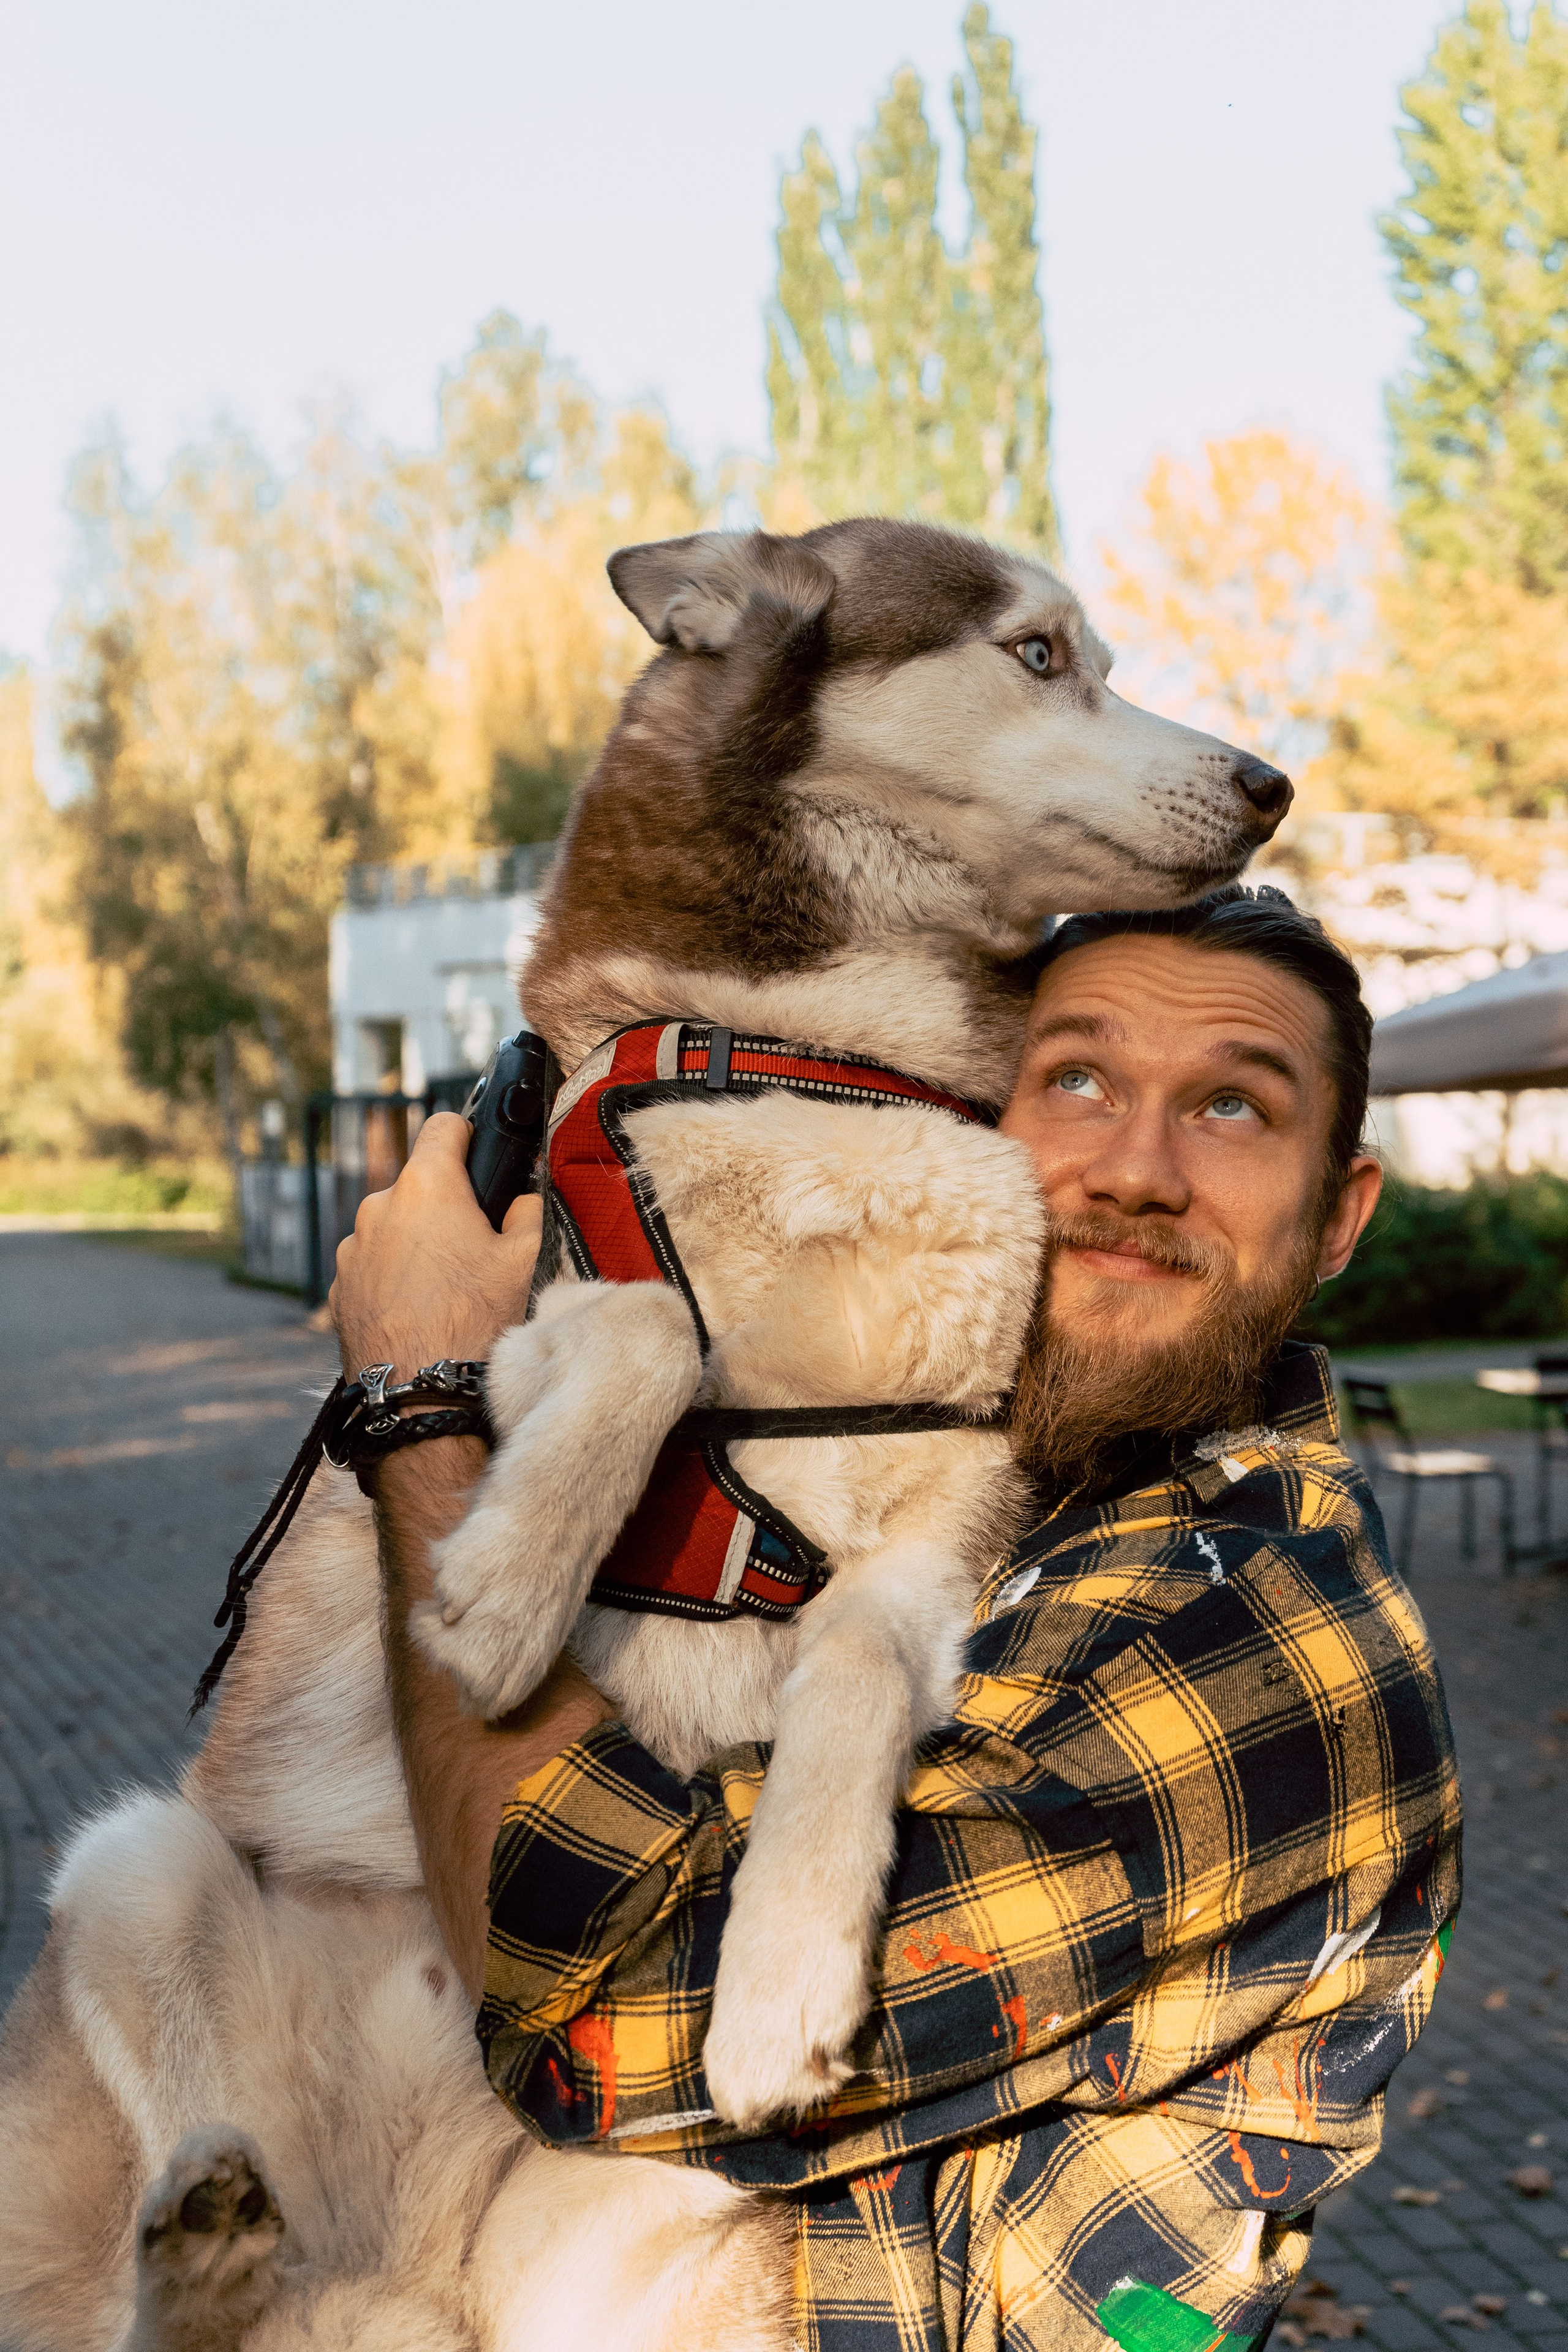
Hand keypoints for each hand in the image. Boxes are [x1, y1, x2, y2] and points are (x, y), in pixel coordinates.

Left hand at [329, 1112, 541, 1381]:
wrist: (422, 1401)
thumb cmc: (477, 1326)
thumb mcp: (527, 1260)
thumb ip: (529, 1211)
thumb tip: (520, 1199)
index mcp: (426, 1186)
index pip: (446, 1125)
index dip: (470, 1137)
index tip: (481, 1159)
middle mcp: (378, 1208)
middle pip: (419, 1187)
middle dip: (446, 1208)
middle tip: (477, 1250)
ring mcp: (352, 1251)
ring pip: (393, 1230)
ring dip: (416, 1247)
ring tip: (447, 1293)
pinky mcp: (338, 1290)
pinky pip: (373, 1269)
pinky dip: (394, 1281)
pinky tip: (420, 1316)